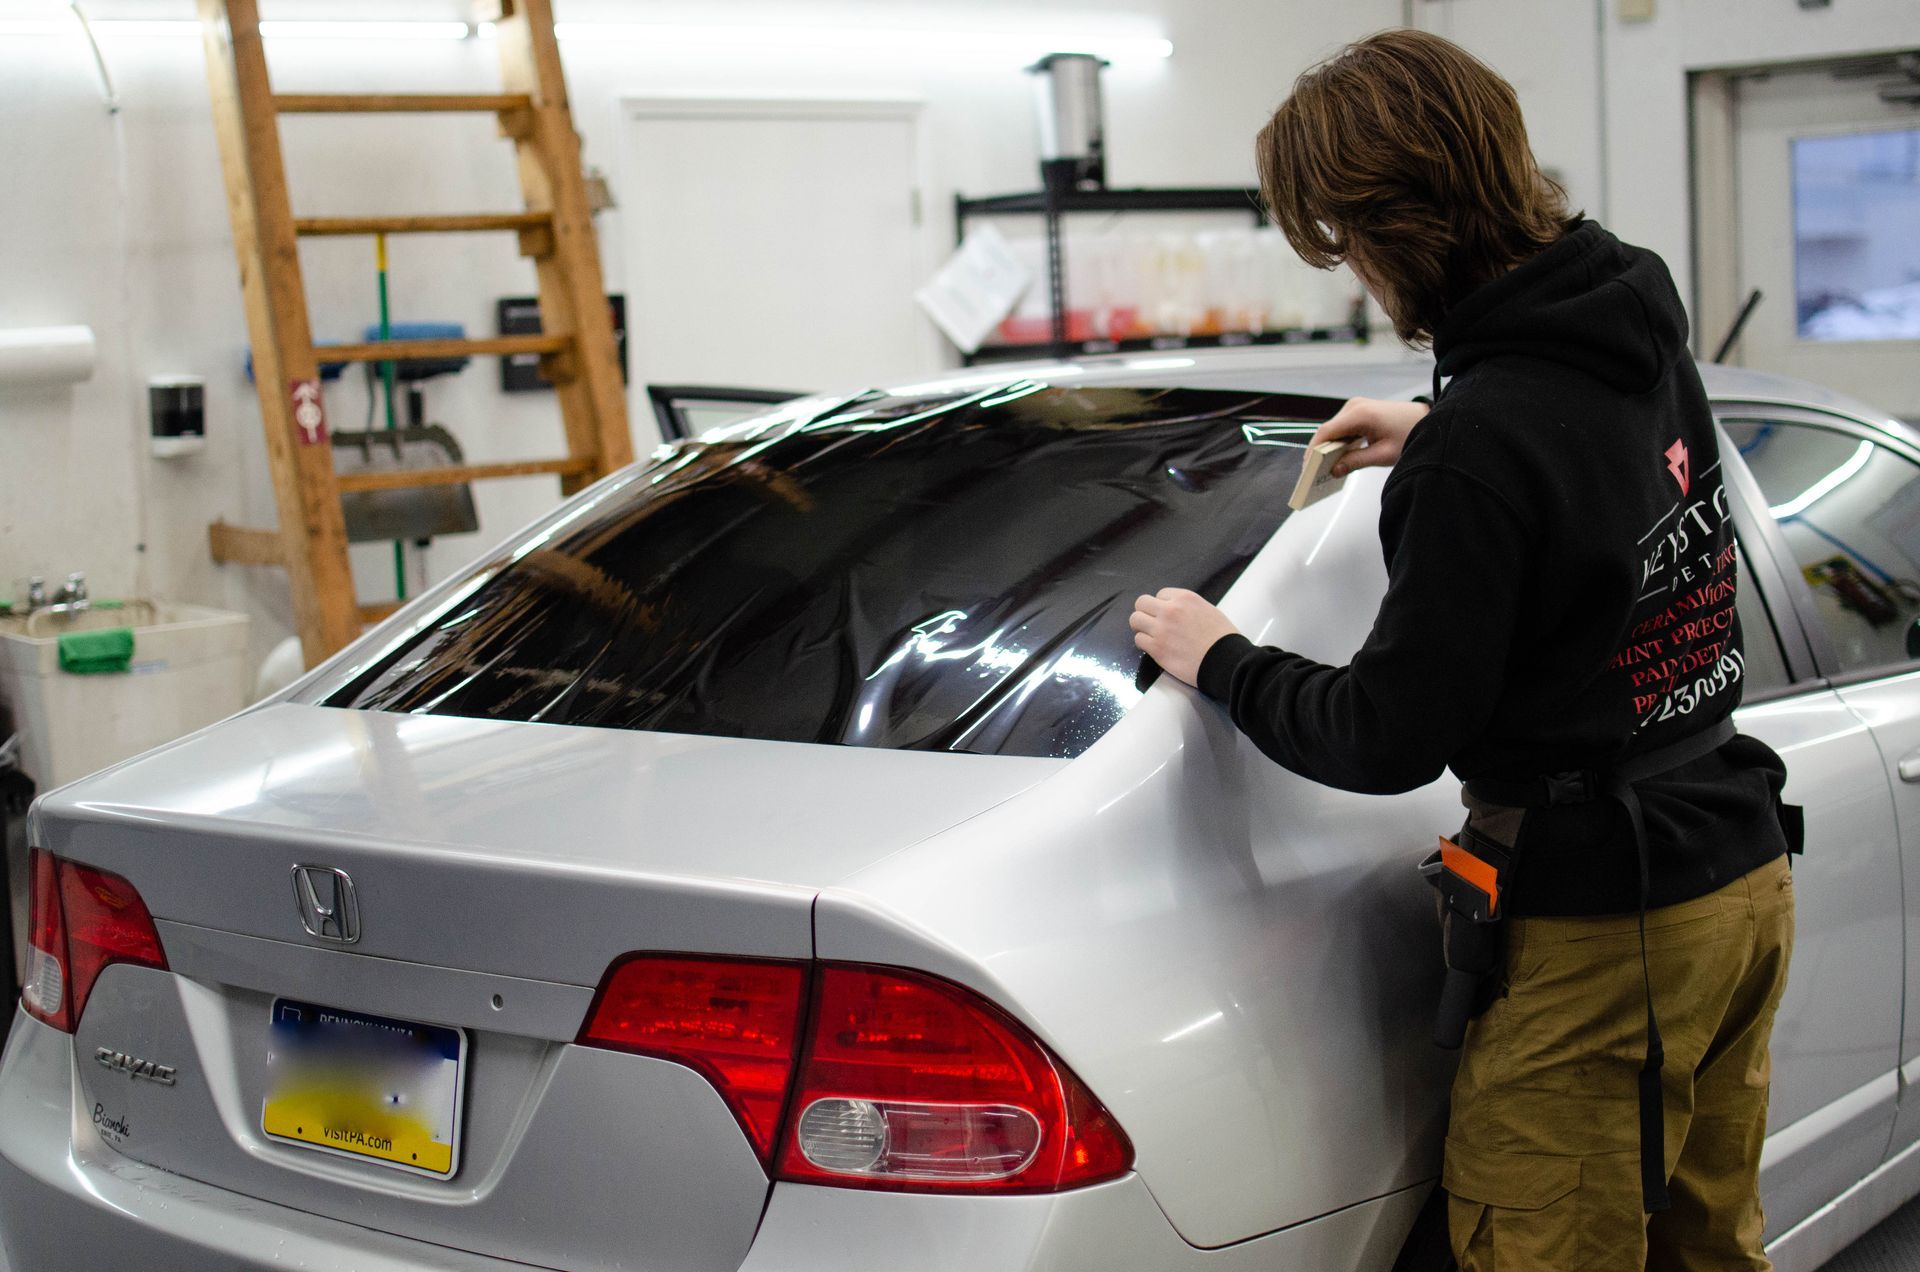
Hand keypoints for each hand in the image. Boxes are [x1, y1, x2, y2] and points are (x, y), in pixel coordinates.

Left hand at [1130, 588, 1240, 687]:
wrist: (1226, 660)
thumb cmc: (1223, 638)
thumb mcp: (1208, 610)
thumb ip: (1188, 608)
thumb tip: (1177, 612)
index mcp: (1184, 598)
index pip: (1160, 594)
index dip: (1162, 605)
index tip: (1166, 615)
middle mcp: (1170, 610)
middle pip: (1141, 603)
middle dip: (1145, 612)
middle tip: (1151, 623)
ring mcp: (1161, 629)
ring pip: (1135, 620)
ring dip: (1141, 627)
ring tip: (1150, 635)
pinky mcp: (1157, 649)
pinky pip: (1138, 640)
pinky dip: (1144, 644)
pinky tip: (1154, 647)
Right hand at [1311, 397, 1429, 476]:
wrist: (1428, 420)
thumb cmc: (1411, 434)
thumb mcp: (1383, 454)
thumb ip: (1356, 462)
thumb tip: (1333, 470)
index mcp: (1359, 414)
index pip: (1326, 432)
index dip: (1313, 451)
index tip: (1307, 468)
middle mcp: (1354, 406)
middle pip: (1327, 431)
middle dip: (1319, 452)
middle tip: (1314, 474)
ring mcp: (1356, 406)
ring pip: (1333, 430)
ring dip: (1329, 448)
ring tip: (1323, 469)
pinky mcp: (1359, 411)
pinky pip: (1342, 428)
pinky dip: (1338, 442)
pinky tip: (1337, 458)